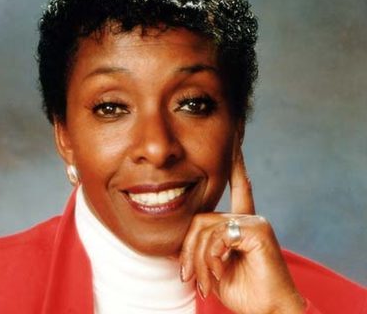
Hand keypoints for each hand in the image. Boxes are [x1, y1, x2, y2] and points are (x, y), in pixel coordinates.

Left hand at [179, 137, 305, 313]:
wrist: (268, 311)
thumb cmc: (242, 290)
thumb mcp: (212, 267)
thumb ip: (200, 249)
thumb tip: (173, 246)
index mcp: (241, 223)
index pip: (239, 189)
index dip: (238, 166)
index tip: (237, 143)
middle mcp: (249, 217)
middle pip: (201, 219)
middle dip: (191, 250)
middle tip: (189, 276)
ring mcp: (254, 221)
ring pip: (207, 229)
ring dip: (200, 260)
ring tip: (206, 282)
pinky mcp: (257, 230)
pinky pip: (219, 236)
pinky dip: (213, 258)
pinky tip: (221, 271)